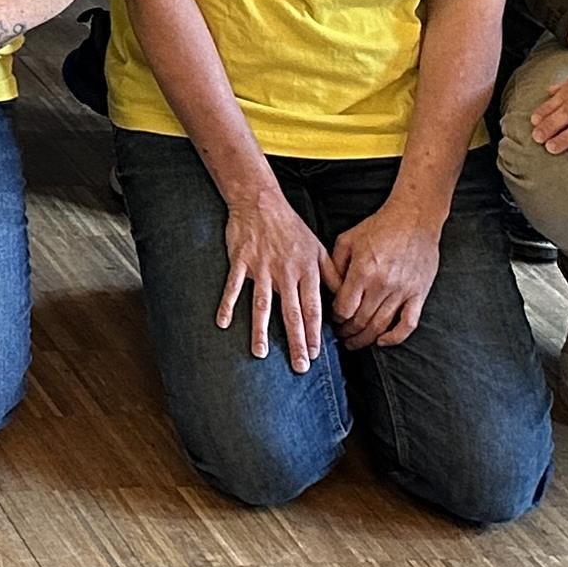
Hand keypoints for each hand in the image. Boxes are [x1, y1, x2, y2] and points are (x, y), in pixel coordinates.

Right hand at [214, 181, 333, 371]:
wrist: (261, 200)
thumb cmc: (291, 226)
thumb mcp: (318, 248)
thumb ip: (332, 274)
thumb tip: (345, 299)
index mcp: (306, 271)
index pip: (312, 308)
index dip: (314, 332)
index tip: (314, 354)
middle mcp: (285, 272)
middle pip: (291, 312)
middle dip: (295, 341)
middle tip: (298, 365)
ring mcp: (261, 267)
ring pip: (262, 304)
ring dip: (260, 329)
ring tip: (260, 353)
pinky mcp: (240, 261)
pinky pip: (233, 286)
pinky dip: (227, 304)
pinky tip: (223, 323)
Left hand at [327, 190, 445, 349]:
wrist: (414, 219)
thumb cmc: (379, 227)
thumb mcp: (347, 240)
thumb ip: (335, 265)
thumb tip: (328, 289)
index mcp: (362, 271)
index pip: (344, 307)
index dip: (335, 317)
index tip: (332, 319)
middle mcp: (382, 285)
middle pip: (360, 320)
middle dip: (347, 332)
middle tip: (340, 336)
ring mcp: (402, 292)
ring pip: (381, 326)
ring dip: (365, 339)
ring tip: (354, 342)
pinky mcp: (418, 295)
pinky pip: (407, 324)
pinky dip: (395, 338)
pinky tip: (383, 341)